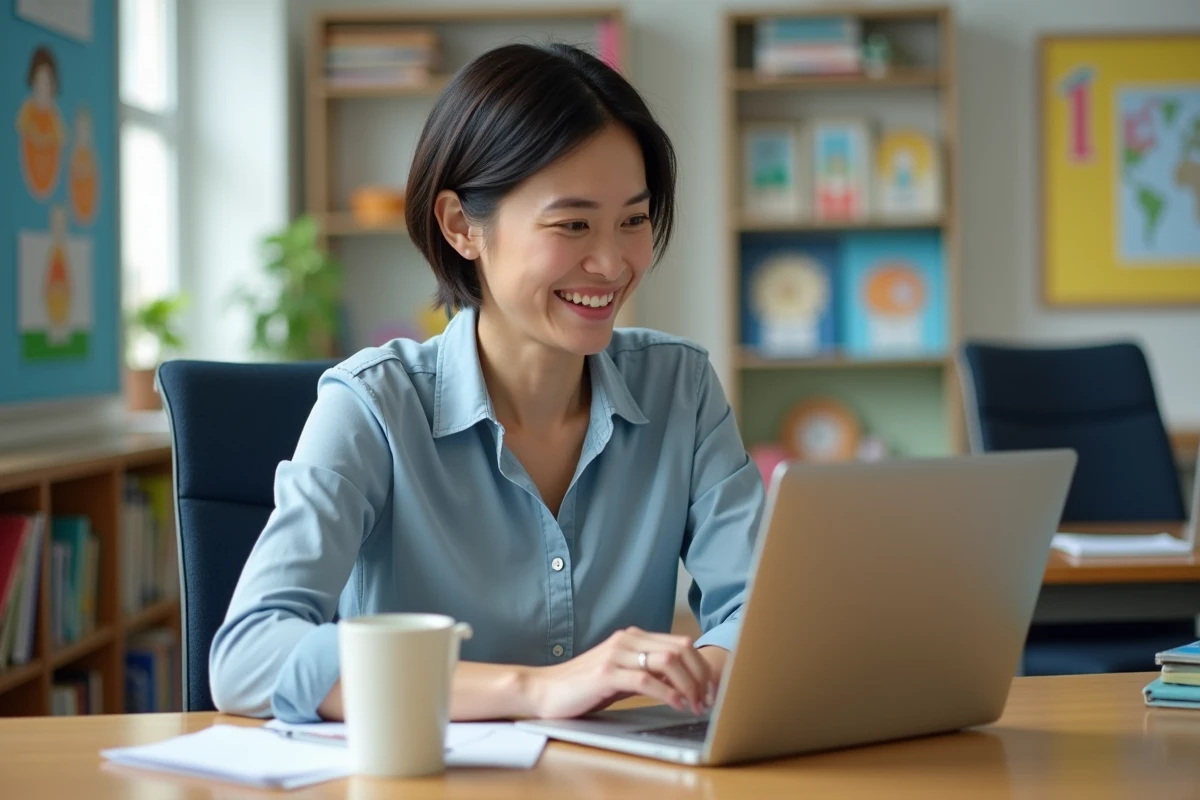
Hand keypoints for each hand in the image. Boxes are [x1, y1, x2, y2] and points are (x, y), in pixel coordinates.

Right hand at [527, 627, 716, 719]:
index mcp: (634, 637)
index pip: (681, 644)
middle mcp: (628, 639)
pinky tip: (676, 705)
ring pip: (668, 662)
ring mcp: (617, 654)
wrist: (544, 690)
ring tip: (695, 705)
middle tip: (707, 701)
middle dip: (701, 677)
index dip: (702, 667)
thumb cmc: (584, 686)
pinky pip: (646, 679)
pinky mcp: (606, 672)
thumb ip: (649, 672)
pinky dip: (668, 693)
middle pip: (681, 649)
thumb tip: (684, 683)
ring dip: (689, 686)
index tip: (711, 690)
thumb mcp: (622, 675)